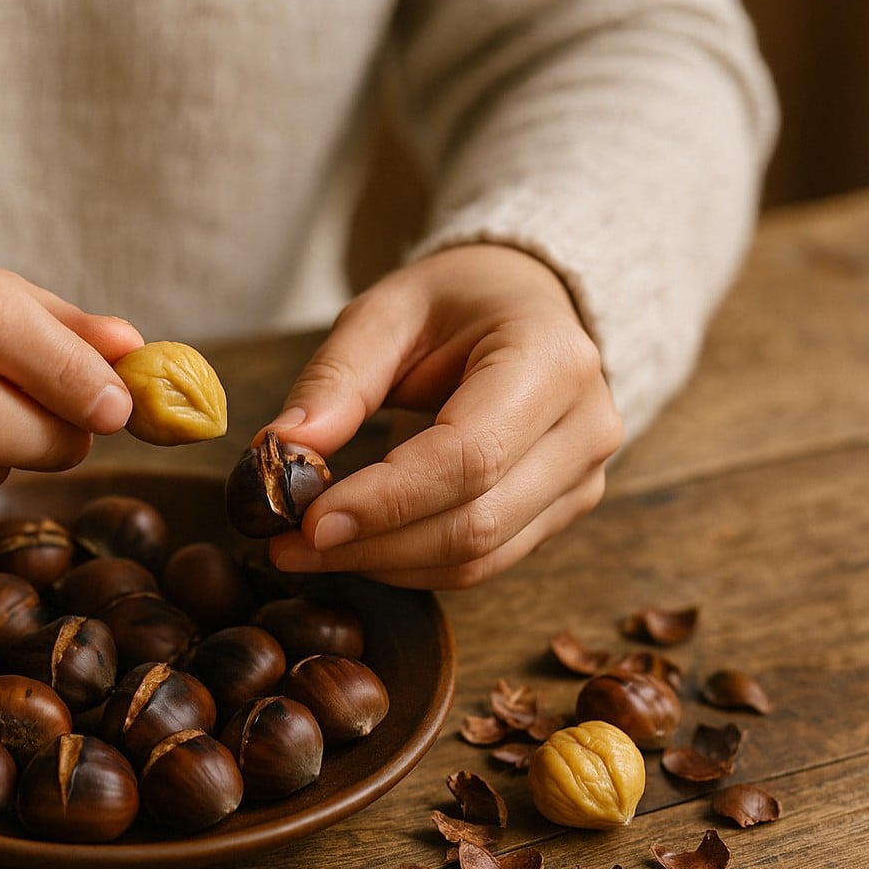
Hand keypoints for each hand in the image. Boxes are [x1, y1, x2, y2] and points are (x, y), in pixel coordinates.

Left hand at [261, 244, 622, 588]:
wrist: (525, 307)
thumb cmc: (456, 303)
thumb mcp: (387, 312)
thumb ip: (337, 379)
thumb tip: (283, 449)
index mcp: (552, 360)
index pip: (469, 456)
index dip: (387, 500)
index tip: (310, 521)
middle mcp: (585, 427)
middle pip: (476, 521)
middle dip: (372, 543)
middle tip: (285, 545)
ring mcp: (583, 478)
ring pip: (478, 557)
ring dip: (383, 564)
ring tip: (306, 549)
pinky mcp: (564, 512)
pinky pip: (483, 563)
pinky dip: (410, 566)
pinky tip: (357, 547)